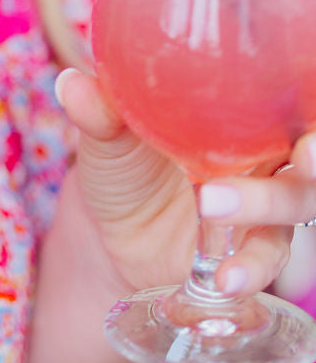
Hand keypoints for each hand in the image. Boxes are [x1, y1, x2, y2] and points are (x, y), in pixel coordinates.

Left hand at [55, 68, 295, 297]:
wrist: (108, 234)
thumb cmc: (121, 165)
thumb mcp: (107, 136)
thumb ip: (99, 110)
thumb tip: (71, 83)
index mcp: (241, 110)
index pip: (294, 94)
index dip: (309, 94)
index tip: (308, 94)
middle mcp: (265, 151)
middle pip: (311, 149)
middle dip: (314, 154)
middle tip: (304, 151)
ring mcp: (264, 202)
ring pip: (298, 199)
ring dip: (266, 203)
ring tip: (211, 205)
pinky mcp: (251, 249)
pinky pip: (268, 258)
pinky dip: (250, 269)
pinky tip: (221, 278)